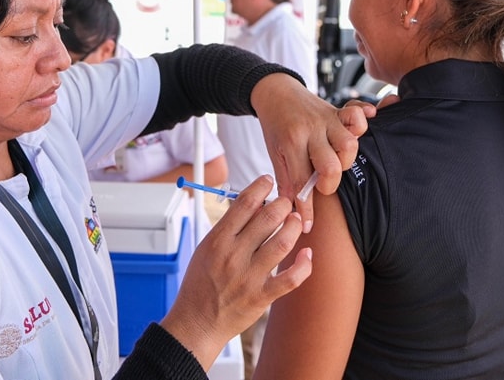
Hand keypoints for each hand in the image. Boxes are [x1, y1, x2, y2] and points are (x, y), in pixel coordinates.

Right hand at [160, 175, 309, 368]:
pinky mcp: (261, 297)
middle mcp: (234, 255)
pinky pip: (290, 279)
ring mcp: (249, 277)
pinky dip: (303, 265)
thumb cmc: (200, 284)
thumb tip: (252, 205)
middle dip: (282, 204)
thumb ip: (228, 228)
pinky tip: (307, 255)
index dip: (261, 187)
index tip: (269, 181)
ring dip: (293, 227)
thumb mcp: (206, 248)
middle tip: (286, 202)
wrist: (195, 322)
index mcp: (218, 240)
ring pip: (283, 243)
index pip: (244, 203)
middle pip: (268, 218)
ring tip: (295, 221)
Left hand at [250, 74, 367, 228]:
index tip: (308, 226)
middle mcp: (311, 131)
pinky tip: (364, 127)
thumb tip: (291, 210)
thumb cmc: (275, 126)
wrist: (274, 91)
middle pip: (333, 164)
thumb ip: (286, 179)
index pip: (302, 181)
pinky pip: (357, 111)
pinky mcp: (338, 110)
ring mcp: (327, 119)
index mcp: (292, 143)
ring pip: (350, 142)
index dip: (307, 208)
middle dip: (331, 182)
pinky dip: (364, 119)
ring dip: (348, 157)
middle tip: (323, 184)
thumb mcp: (274, 152)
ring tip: (338, 160)